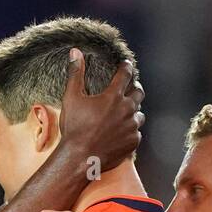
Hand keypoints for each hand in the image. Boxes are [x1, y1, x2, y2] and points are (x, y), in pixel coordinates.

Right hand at [57, 49, 143, 175]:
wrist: (80, 159)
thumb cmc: (74, 129)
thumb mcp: (72, 98)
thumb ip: (76, 74)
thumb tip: (75, 52)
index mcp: (113, 96)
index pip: (125, 75)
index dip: (127, 67)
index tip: (127, 65)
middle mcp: (127, 110)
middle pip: (139, 92)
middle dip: (135, 87)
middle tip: (130, 87)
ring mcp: (132, 127)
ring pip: (140, 114)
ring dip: (134, 111)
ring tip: (127, 112)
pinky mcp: (133, 142)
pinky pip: (137, 133)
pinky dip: (131, 130)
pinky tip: (124, 131)